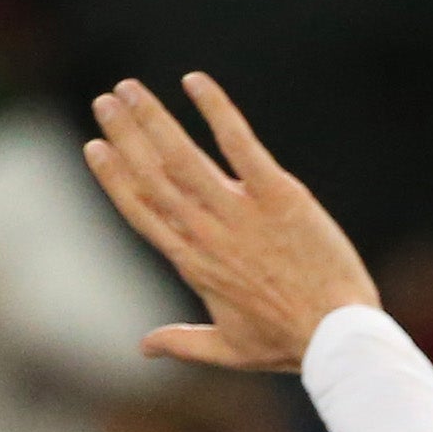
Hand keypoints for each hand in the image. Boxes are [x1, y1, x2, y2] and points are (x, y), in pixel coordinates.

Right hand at [84, 72, 379, 371]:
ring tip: (129, 88)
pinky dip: (216, 110)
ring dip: (153, 118)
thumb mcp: (230, 349)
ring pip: (182, 156)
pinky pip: (239, 143)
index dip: (115, 178)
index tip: (95, 148)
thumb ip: (183, 343)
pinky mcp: (278, 194)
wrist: (337, 335)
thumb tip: (143, 347)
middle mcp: (207, 233)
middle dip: (125, 136)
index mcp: (194, 264)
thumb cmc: (289, 342)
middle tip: (104, 101)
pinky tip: (195, 82)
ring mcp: (240, 212)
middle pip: (153, 176)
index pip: (142, 212)